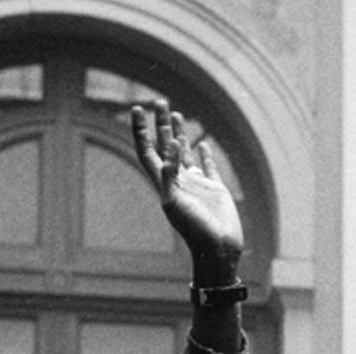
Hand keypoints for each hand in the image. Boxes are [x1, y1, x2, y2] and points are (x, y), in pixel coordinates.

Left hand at [131, 102, 242, 268]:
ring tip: (175, 114)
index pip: (147, 150)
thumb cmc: (195, 230)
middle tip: (158, 101)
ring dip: (179, 134)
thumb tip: (169, 145)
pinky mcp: (215, 190)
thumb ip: (169, 175)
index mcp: (164, 183)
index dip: (141, 131)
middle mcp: (178, 180)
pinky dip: (204, 155)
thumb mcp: (175, 203)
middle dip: (160, 124)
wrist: (218, 250)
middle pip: (164, 146)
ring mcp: (196, 184)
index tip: (137, 109)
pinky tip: (202, 145)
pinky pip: (208, 167)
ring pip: (184, 153)